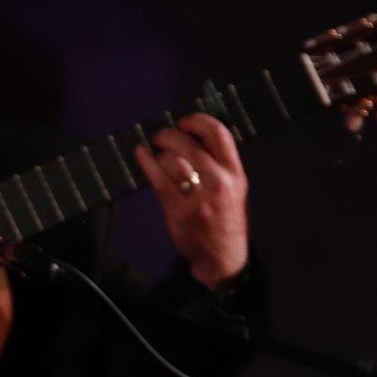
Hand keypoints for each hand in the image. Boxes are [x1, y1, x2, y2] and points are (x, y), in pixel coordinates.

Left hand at [134, 112, 249, 288]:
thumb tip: (194, 135)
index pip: (219, 134)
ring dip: (159, 151)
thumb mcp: (235, 187)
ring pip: (172, 160)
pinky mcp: (177, 210)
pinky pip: (157, 179)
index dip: (199, 121)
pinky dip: (146, 162)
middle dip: (170, 134)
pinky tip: (140, 153)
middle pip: (189, 145)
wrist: (223, 256)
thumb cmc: (226, 217)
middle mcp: (219, 182)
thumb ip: (220, 163)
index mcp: (236, 173)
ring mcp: (197, 197)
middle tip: (161, 135)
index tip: (185, 121)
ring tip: (155, 151)